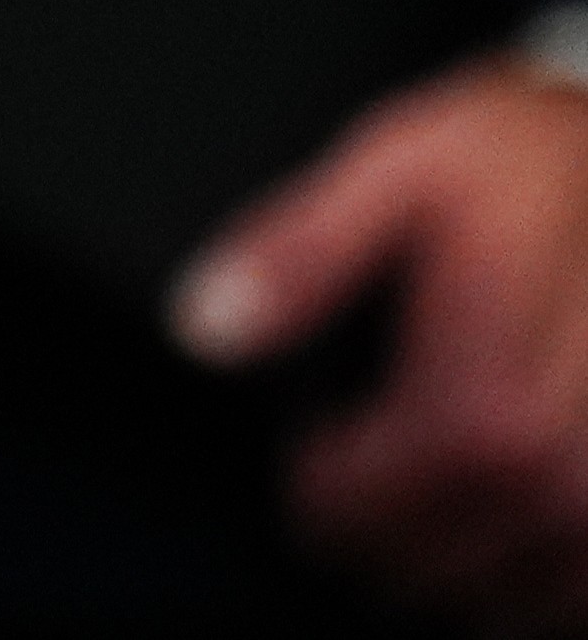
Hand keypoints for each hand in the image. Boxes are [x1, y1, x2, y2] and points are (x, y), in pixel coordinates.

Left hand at [177, 54, 587, 627]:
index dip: (316, 497)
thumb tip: (205, 323)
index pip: (363, 513)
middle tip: (352, 485)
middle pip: (435, 567)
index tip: (306, 464)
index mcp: (489, 402)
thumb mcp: (398, 169)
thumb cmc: (534, 160)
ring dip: (456, 567)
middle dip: (376, 536)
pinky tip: (507, 521)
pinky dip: (538, 575)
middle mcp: (570, 474)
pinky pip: (582, 591)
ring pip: (515, 598)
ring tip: (424, 501)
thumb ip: (298, 253)